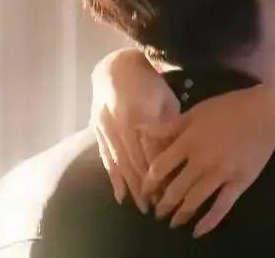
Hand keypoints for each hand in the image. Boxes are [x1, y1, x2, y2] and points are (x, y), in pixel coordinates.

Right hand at [90, 49, 179, 212]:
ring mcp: (106, 129)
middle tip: (159, 207)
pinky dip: (114, 178)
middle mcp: (120, 125)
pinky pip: (106, 158)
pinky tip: (120, 197)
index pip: (152, 151)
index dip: (161, 172)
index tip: (171, 189)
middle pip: (136, 162)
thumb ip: (169, 125)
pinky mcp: (97, 131)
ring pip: (120, 164)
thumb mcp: (166, 99)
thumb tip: (177, 152)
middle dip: (147, 186)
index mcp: (140, 115)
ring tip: (142, 206)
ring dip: (131, 187)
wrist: (116, 67)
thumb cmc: (148, 82)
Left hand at [140, 85, 274, 237]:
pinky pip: (221, 207)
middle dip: (162, 204)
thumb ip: (169, 126)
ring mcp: (221, 174)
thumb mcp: (196, 111)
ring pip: (194, 201)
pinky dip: (208, 222)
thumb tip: (141, 131)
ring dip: (180, 215)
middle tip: (156, 212)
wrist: (266, 113)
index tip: (145, 191)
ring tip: (173, 222)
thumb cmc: (229, 108)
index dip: (148, 183)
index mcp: (188, 141)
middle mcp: (201, 161)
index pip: (159, 168)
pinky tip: (197, 231)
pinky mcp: (239, 183)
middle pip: (174, 190)